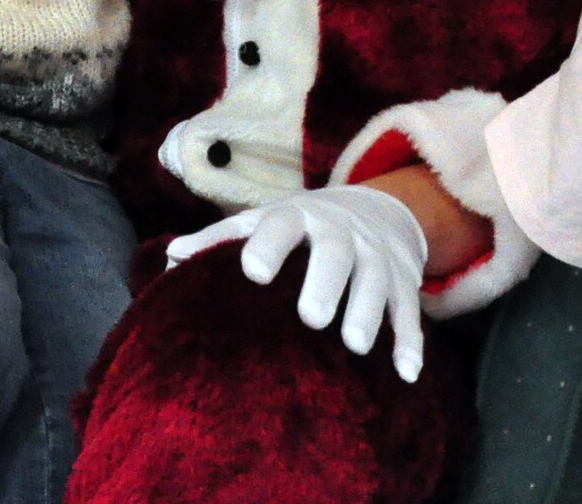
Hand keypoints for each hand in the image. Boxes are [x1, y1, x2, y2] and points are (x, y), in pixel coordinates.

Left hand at [166, 184, 427, 381]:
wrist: (376, 208)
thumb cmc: (302, 226)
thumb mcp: (265, 221)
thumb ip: (221, 238)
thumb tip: (172, 256)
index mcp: (299, 216)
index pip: (282, 225)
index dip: (268, 244)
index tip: (252, 270)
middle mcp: (341, 232)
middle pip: (336, 252)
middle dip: (325, 282)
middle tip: (310, 318)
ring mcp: (376, 256)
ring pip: (376, 281)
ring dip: (368, 312)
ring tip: (354, 346)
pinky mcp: (403, 283)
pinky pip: (409, 312)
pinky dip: (410, 342)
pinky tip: (405, 372)